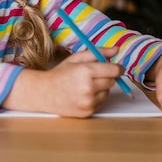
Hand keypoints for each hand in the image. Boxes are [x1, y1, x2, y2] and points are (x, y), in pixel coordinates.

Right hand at [3, 47, 123, 117]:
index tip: (114, 67)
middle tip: (92, 75)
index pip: (114, 70)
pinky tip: (82, 94)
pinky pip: (101, 102)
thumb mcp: (77, 58)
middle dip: (106, 77)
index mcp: (86, 71)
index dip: (116, 68)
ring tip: (84, 86)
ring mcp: (88, 101)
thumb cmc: (60, 74)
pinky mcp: (88, 111)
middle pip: (112, 81)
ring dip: (100, 88)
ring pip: (107, 92)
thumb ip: (98, 52)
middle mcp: (88, 87)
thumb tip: (116, 49)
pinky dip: (95, 98)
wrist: (44, 93)